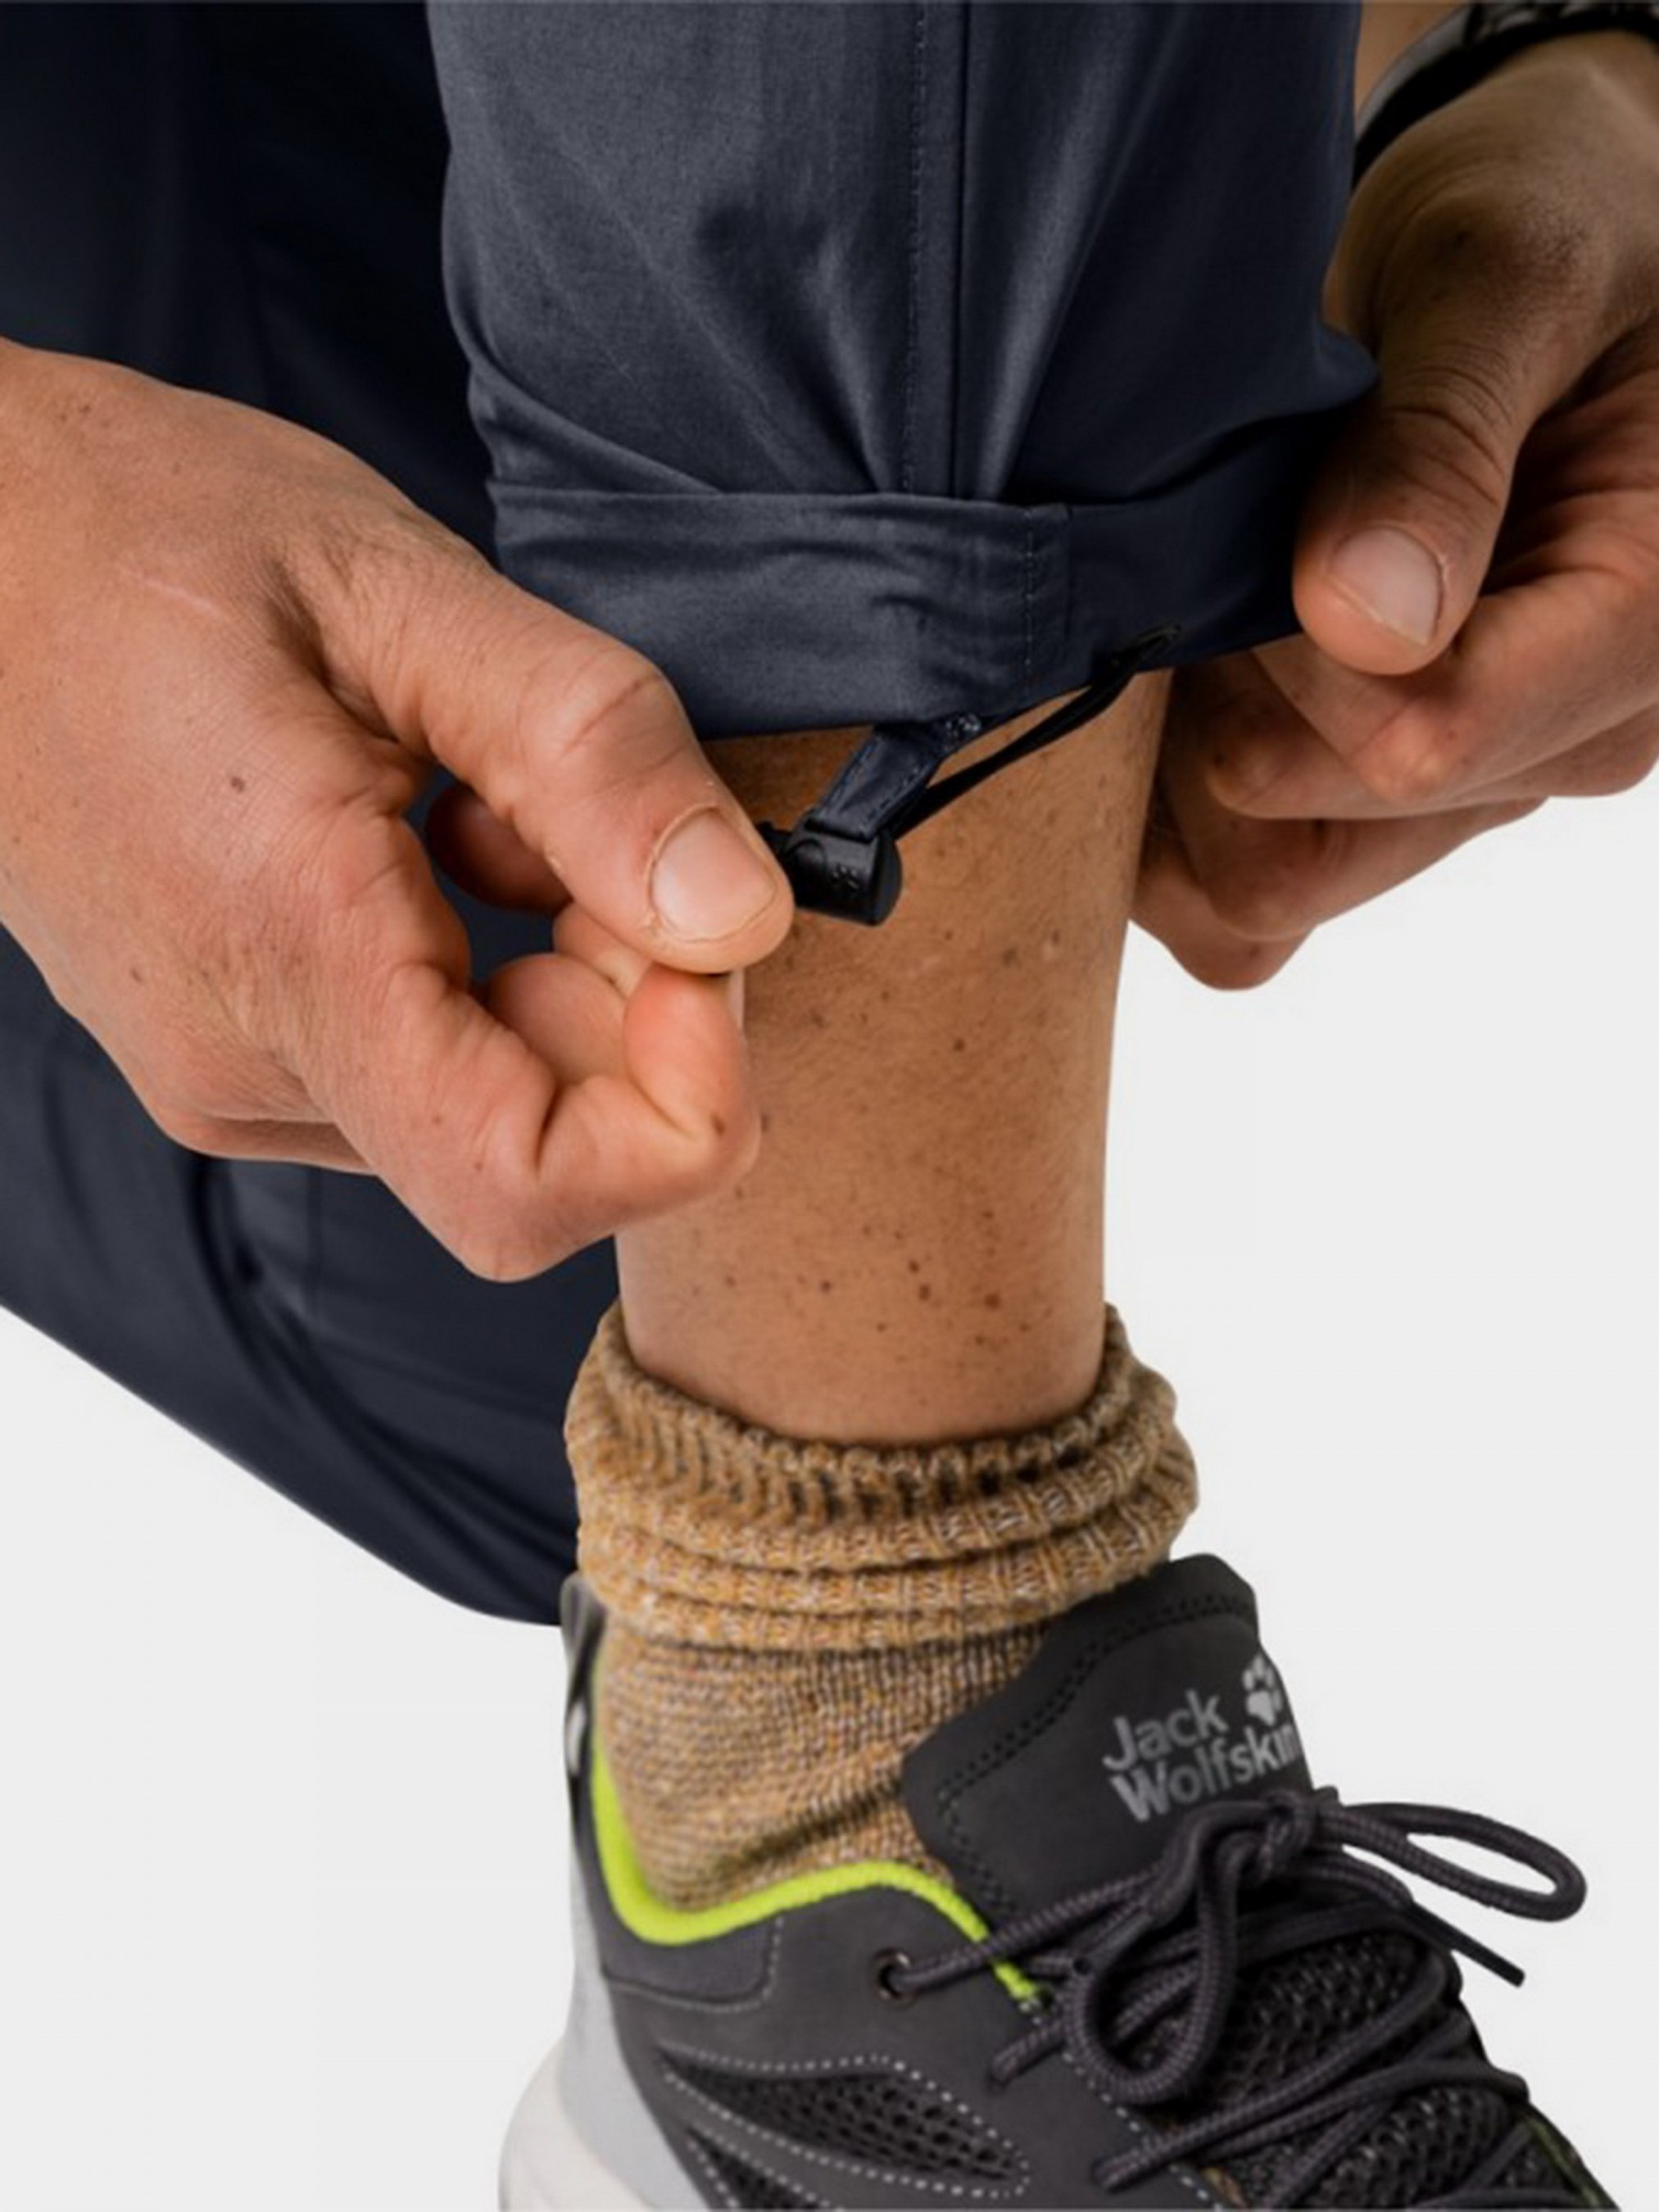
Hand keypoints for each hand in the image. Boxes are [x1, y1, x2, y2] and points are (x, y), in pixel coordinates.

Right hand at [0, 343, 792, 1273]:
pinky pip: (425, 1069)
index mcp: (282, 953)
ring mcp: (229, 1072)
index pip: (529, 1189)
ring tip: (504, 800)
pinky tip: (453, 834)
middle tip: (615, 823)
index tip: (708, 942)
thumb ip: (586, 755)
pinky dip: (497, 971)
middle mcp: (245, 1065)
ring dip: (569, 977)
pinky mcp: (233, 1048)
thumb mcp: (393, 593)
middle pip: (538, 1152)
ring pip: (492, 1112)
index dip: (681, 1106)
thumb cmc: (137, 533)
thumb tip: (745, 915)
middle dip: (640, 1009)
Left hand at [1136, 32, 1658, 985]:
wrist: (1529, 261)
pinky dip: (1174, 824)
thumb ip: (1439, 441)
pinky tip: (1177, 690)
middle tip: (1207, 547)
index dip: (1276, 656)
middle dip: (1218, 699)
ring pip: (1263, 887)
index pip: (1413, 741)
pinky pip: (1243, 905)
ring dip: (1180, 767)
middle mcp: (1569, 743)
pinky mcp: (1387, 812)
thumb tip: (1369, 624)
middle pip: (1315, 829)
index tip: (1241, 527)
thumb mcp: (1502, 273)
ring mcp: (1476, 791)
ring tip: (1201, 602)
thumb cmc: (1545, 221)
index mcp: (1647, 620)